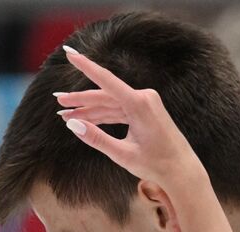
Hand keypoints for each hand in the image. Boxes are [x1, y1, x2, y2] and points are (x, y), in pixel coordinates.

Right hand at [53, 46, 204, 195]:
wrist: (181, 170)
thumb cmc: (155, 164)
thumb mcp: (122, 154)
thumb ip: (96, 138)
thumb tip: (72, 125)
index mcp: (140, 104)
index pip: (106, 80)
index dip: (85, 66)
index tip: (69, 54)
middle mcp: (143, 98)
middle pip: (104, 94)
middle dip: (80, 99)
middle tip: (58, 102)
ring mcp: (145, 103)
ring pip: (109, 103)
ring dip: (89, 109)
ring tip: (65, 114)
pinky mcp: (144, 111)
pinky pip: (118, 110)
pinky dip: (102, 115)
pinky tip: (84, 119)